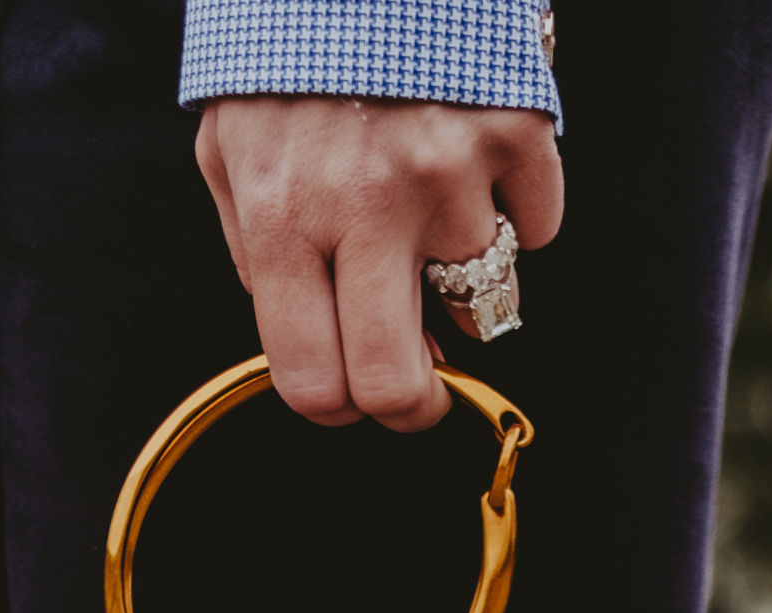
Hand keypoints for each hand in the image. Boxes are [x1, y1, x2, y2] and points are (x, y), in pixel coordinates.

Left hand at [196, 97, 562, 430]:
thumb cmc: (291, 47)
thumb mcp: (232, 146)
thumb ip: (257, 252)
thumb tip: (312, 341)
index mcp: (280, 217)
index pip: (314, 382)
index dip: (339, 407)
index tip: (358, 394)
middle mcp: (363, 205)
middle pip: (396, 385)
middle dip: (412, 405)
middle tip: (421, 381)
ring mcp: (446, 170)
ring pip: (480, 297)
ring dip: (462, 266)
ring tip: (433, 195)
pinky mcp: (515, 130)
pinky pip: (538, 225)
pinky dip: (518, 206)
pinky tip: (479, 151)